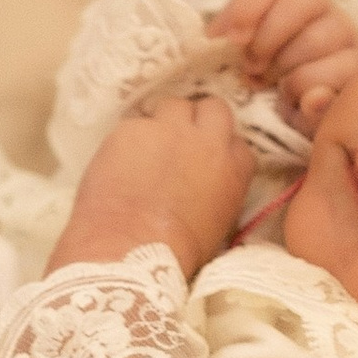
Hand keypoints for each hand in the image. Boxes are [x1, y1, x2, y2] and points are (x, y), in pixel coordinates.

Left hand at [53, 91, 252, 274]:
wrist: (130, 249)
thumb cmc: (177, 252)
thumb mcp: (220, 222)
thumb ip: (221, 189)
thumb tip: (207, 183)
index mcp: (235, 168)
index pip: (237, 142)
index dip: (219, 149)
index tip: (206, 160)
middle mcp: (207, 140)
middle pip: (214, 108)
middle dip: (200, 119)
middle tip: (181, 140)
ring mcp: (168, 129)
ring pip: (173, 105)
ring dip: (165, 121)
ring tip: (149, 146)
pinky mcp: (132, 128)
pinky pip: (135, 123)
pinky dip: (129, 139)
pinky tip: (119, 161)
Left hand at [208, 0, 357, 130]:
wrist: (306, 111)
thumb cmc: (272, 76)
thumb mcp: (246, 53)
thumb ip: (231, 36)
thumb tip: (213, 33)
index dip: (248, 3)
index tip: (227, 38)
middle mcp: (325, 8)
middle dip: (268, 37)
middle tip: (251, 66)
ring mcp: (346, 35)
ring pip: (314, 38)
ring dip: (284, 66)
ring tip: (273, 84)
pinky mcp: (357, 68)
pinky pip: (327, 73)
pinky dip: (302, 89)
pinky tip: (293, 98)